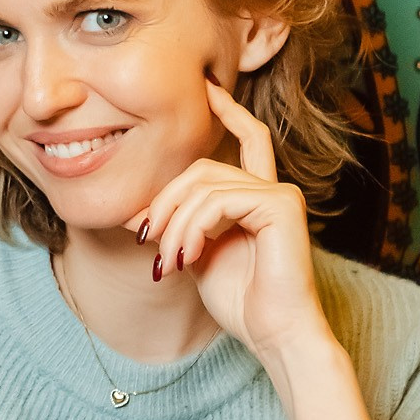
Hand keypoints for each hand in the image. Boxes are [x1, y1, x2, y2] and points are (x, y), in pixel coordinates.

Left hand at [133, 80, 328, 369]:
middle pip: (202, 169)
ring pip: (204, 186)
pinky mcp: (281, 206)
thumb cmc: (240, 301)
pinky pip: (219, 200)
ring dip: (175, 225)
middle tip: (147, 241)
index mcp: (256, 197)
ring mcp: (279, 195)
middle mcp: (271, 190)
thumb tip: (137, 213)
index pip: (248, 138)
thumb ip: (177, 226)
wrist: (272, 333)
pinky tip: (188, 256)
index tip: (208, 86)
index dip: (229, 110)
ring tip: (169, 261)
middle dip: (165, 202)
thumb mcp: (195, 256)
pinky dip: (193, 228)